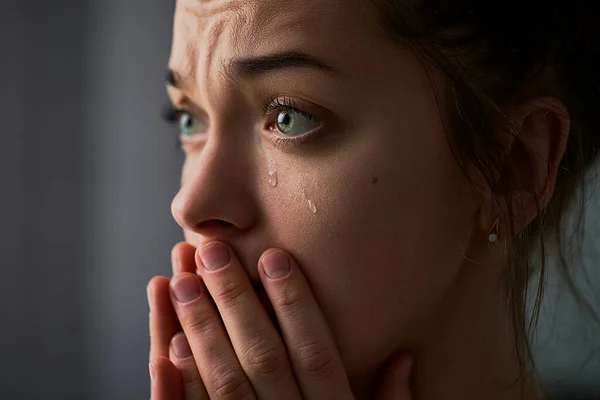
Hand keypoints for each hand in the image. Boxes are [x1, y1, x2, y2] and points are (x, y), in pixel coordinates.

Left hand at [147, 242, 413, 398]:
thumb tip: (405, 358)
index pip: (315, 352)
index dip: (295, 304)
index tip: (273, 257)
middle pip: (262, 357)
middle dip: (234, 301)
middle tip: (211, 252)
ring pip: (223, 384)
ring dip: (199, 331)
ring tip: (181, 281)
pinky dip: (175, 393)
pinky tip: (163, 352)